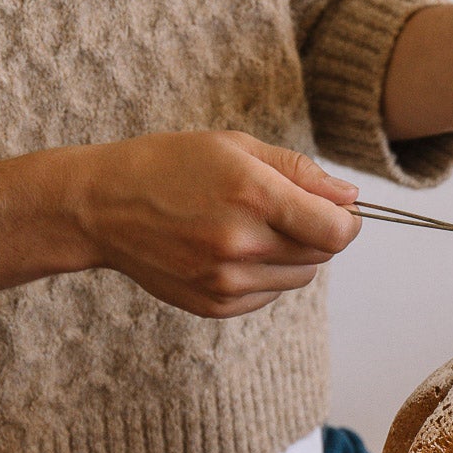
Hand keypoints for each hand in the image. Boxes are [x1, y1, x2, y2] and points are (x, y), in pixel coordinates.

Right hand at [72, 130, 361, 316]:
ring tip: (253, 227)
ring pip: (299, 276)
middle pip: (322, 254)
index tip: (340, 211)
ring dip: (293, 254)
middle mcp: (242, 243)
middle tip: (285, 211)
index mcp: (253, 195)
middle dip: (318, 232)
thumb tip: (350, 197)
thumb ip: (299, 171)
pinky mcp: (216, 305)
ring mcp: (228, 281)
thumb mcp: (234, 146)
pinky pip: (269, 293)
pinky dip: (264, 273)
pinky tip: (230, 249)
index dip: (349, 221)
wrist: (103, 207)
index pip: (336, 230)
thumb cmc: (170, 166)